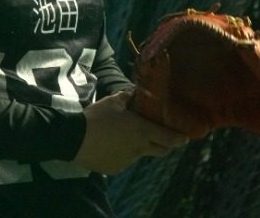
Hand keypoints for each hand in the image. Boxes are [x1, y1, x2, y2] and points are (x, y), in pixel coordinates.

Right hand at [73, 90, 188, 174]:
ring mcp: (127, 161)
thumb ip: (129, 97)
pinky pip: (123, 161)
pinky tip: (109, 145)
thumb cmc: (97, 117)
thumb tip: (137, 91)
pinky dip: (121, 154)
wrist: (74, 138)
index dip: (180, 139)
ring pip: (139, 154)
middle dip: (164, 145)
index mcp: (142, 131)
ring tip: (123, 137)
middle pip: (160, 151)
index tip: (185, 138)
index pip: (169, 139)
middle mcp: (139, 149)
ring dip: (138, 147)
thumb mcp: (113, 101)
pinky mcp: (115, 168)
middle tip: (160, 137)